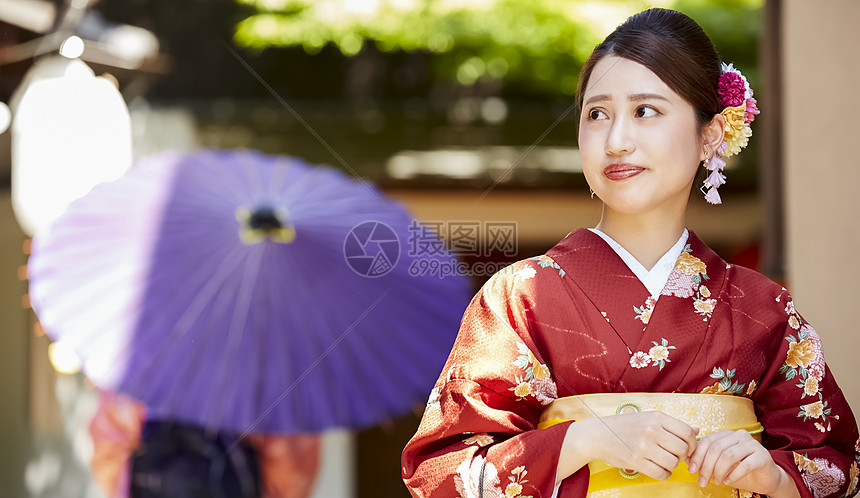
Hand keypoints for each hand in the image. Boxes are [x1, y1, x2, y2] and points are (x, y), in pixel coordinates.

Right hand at [558, 411, 698, 481]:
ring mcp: (643, 446)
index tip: (687, 448)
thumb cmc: (623, 426)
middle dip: (681, 456)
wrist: (596, 434)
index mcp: (656, 417)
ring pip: (673, 462)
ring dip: (672, 465)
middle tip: (673, 455)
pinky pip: (661, 473)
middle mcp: (651, 430)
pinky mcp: (635, 461)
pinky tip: (657, 469)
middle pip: (682, 449)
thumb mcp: (648, 418)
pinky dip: (663, 474)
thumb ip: (672, 425)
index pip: (687, 432)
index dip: (692, 444)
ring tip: (663, 461)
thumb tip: (697, 430)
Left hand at [687, 429, 798, 496]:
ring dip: (719, 471)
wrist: (764, 478)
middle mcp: (739, 435)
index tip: (691, 470)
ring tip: (717, 481)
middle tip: (702, 481)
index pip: (707, 441)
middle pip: (716, 448)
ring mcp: (752, 444)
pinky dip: (734, 474)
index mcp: (726, 434)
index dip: (697, 456)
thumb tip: (687, 459)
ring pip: (729, 455)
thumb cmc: (738, 470)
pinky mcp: (763, 456)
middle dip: (706, 466)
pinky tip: (729, 481)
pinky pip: (745, 464)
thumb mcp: (718, 464)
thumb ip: (703, 458)